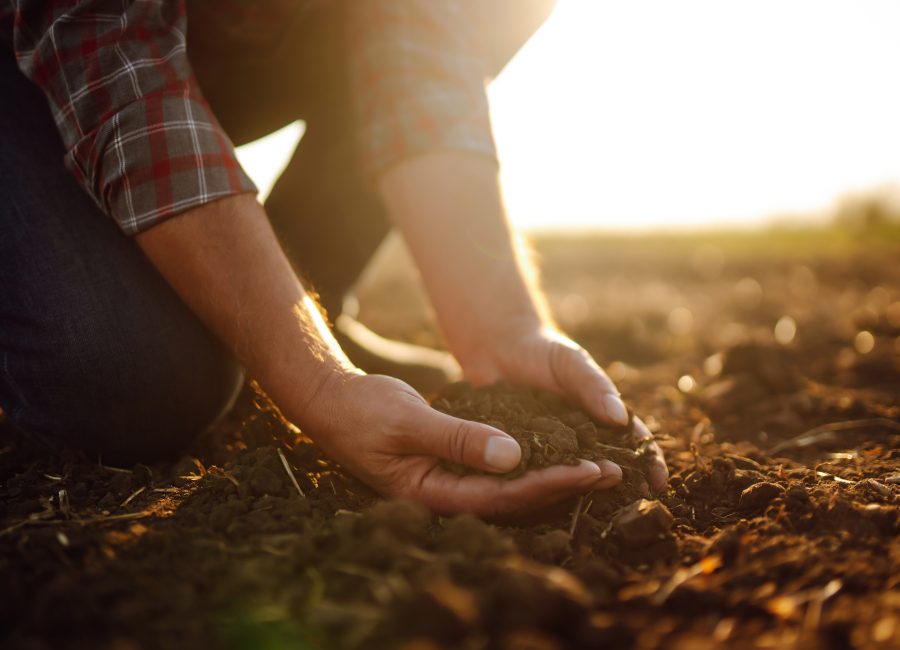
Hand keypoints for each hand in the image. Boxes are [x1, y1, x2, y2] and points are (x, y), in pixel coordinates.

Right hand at [303, 372, 622, 515]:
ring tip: (597, 465)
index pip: (503, 496)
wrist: (332, 402)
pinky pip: (497, 468)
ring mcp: (448, 480)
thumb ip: (459, 439)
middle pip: (515, 498)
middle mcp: (446, 494)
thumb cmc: (363, 412)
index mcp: (432, 494)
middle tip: (612, 471)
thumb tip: (513, 457)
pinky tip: (556, 449)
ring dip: (552, 473)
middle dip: (563, 484)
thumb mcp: (409, 421)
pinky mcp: (451, 463)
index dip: (549, 484)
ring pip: (510, 485)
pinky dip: (529, 459)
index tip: (590, 469)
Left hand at [457, 324, 668, 491]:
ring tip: (593, 509)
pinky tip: (545, 502)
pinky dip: (543, 489)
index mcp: (601, 418)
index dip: (648, 462)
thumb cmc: (543, 351)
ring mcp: (552, 450)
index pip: (633, 443)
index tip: (658, 482)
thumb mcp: (572, 363)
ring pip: (572, 478)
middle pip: (607, 467)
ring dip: (583, 493)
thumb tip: (620, 418)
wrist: (498, 349)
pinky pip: (535, 475)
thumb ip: (594, 386)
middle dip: (622, 487)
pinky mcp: (521, 456)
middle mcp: (580, 439)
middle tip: (631, 507)